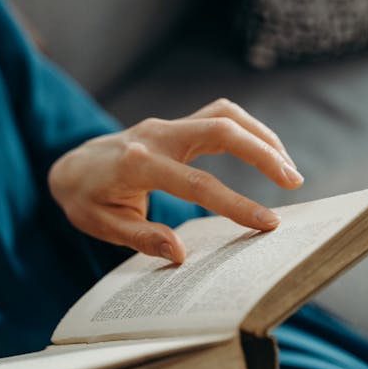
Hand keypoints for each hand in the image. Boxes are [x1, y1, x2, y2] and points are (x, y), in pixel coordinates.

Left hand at [48, 98, 303, 262]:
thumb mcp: (102, 225)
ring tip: (288, 168)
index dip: (235, 203)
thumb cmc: (87, 199)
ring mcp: (168, 126)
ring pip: (225, 114)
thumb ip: (141, 237)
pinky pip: (220, 115)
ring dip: (262, 137)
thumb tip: (179, 254)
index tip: (266, 223)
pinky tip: (266, 152)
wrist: (73, 164)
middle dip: (263, 152)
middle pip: (221, 129)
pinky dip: (249, 129)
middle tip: (294, 182)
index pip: (196, 183)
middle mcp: (157, 136)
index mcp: (138, 165)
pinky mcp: (178, 124)